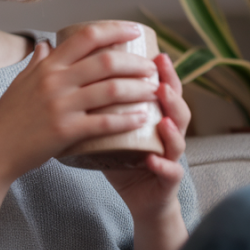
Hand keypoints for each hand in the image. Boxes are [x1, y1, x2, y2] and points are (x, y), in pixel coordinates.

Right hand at [0, 21, 159, 185]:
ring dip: (139, 89)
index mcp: (48, 66)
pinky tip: (143, 118)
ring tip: (154, 90)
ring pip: (111, 90)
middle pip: (106, 62)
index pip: (86, 37)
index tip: (135, 31)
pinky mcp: (65, 131)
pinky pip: (105, 123)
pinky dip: (128, 119)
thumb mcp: (20, 82)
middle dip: (135, 63)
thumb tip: (46, 45)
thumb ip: (36, 63)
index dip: (115, 30)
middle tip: (151, 67)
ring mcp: (61, 106)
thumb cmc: (7, 118)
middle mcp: (55, 81)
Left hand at [103, 54, 190, 222]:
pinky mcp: (167, 181)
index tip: (154, 53)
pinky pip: (170, 172)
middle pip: (176, 106)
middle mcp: (168, 132)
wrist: (137, 197)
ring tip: (165, 117)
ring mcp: (170, 156)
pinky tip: (153, 159)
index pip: (163, 87)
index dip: (162, 71)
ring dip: (174, 126)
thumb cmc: (122, 157)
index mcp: (155, 114)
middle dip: (172, 91)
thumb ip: (98, 100)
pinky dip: (163, 165)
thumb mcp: (110, 125)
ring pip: (178, 138)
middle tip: (161, 78)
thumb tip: (72, 70)